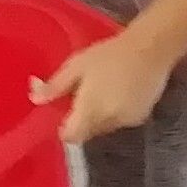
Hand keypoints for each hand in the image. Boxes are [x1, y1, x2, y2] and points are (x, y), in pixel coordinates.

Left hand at [32, 33, 170, 145]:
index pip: (70, 137)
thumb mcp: (77, 65)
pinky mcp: (141, 118)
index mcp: (90, 110)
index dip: (64, 128)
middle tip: (82, 94)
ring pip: (104, 128)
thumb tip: (34, 99)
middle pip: (87, 133)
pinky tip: (120, 92)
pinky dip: (116, 112)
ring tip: (104, 90)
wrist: (151, 48)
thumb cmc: (109, 54)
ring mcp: (126, 122)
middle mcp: (108, 121)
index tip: (63, 112)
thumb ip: (55, 86)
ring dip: (99, 116)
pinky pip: (120, 121)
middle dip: (81, 120)